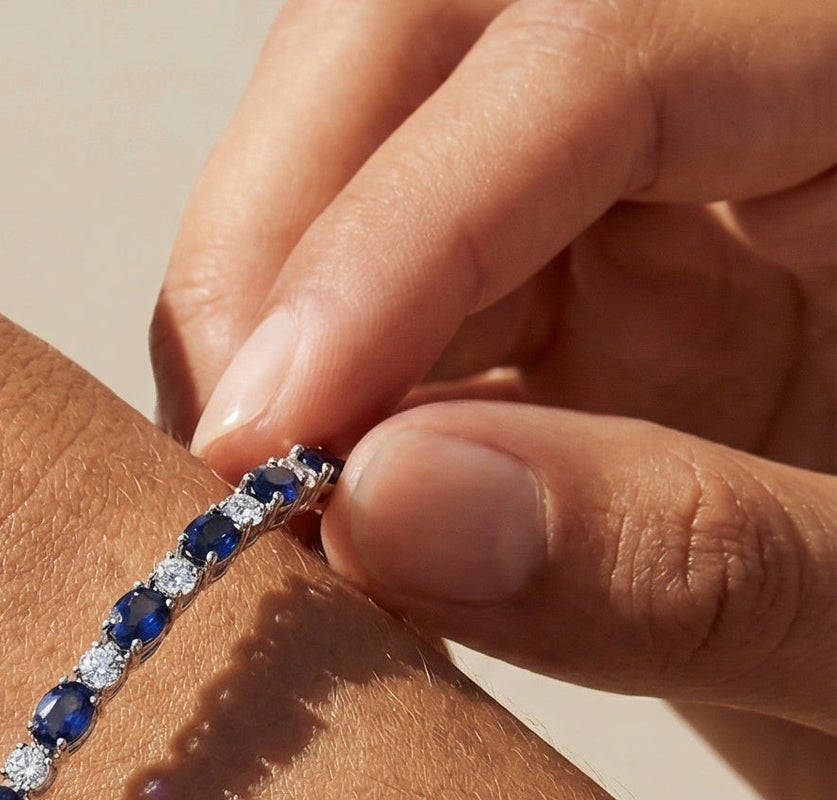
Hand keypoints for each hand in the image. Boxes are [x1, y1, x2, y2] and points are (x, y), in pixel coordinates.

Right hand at [152, 0, 835, 799]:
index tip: (274, 443)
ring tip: (265, 516)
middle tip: (229, 462)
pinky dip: (311, 414)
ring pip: (362, 157)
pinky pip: (380, 300)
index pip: (598, 41)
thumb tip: (383, 511)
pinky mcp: (562, 300)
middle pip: (430, 35)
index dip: (398, 229)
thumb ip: (695, 564)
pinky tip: (314, 526)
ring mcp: (639, 199)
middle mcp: (751, 100)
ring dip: (272, 331)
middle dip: (281, 240)